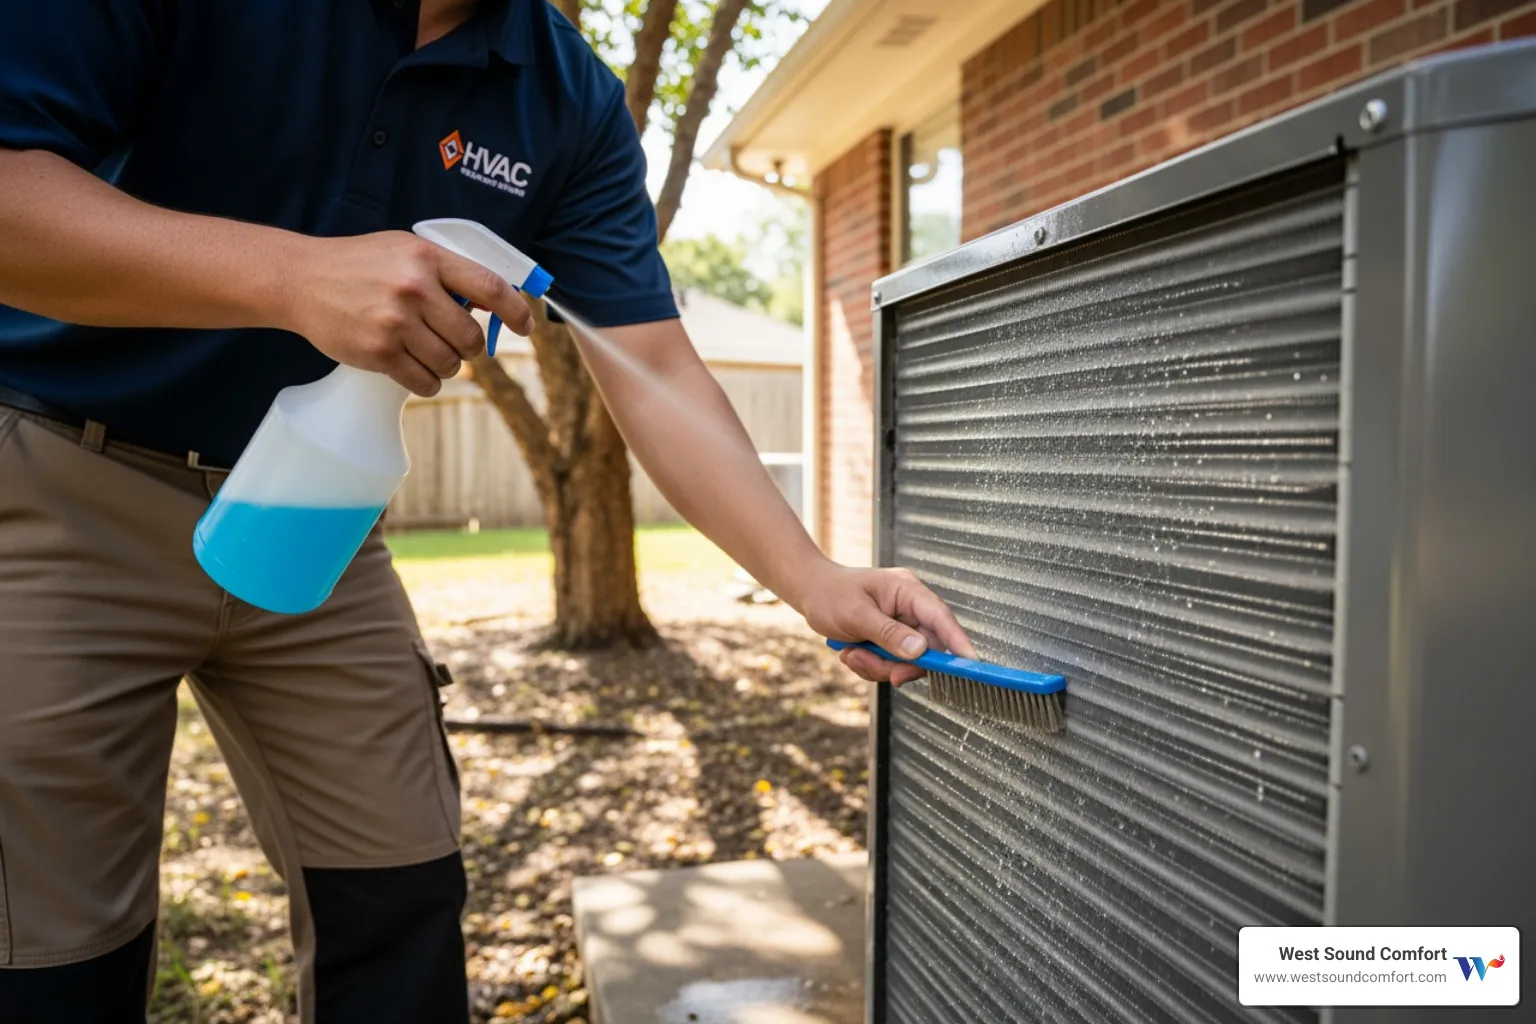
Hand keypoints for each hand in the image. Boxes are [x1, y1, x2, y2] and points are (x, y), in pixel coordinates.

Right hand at [282, 231, 535, 395]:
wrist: (300, 280)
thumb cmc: (359, 264)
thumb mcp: (406, 250)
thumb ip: (447, 271)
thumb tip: (493, 304)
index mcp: (427, 257)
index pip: (490, 286)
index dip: (516, 311)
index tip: (525, 327)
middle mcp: (414, 288)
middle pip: (471, 338)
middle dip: (470, 347)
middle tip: (456, 343)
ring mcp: (395, 322)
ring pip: (450, 364)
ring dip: (447, 366)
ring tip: (429, 353)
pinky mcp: (378, 352)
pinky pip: (424, 382)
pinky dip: (428, 383)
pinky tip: (417, 370)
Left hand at [799, 564, 978, 684]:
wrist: (810, 592)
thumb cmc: (830, 594)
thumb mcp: (856, 614)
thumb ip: (889, 633)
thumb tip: (919, 651)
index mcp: (907, 591)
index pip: (941, 618)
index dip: (958, 642)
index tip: (970, 663)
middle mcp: (910, 608)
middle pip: (926, 648)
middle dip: (898, 663)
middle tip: (870, 663)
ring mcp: (901, 625)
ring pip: (907, 661)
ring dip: (879, 666)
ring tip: (852, 654)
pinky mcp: (892, 639)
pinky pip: (893, 663)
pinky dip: (873, 665)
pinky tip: (852, 653)